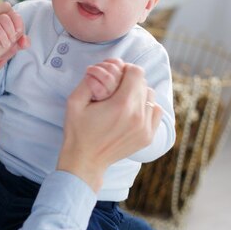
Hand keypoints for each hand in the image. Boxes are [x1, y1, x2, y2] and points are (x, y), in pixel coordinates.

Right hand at [57, 64, 161, 191]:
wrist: (85, 162)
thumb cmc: (78, 131)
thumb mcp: (74, 102)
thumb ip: (89, 79)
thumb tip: (104, 67)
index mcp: (121, 105)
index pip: (136, 72)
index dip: (125, 69)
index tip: (115, 76)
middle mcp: (138, 116)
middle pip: (144, 83)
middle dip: (130, 81)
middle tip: (115, 89)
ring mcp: (145, 128)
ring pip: (151, 95)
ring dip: (138, 94)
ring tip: (123, 102)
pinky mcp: (148, 136)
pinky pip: (156, 111)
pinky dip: (146, 107)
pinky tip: (132, 112)